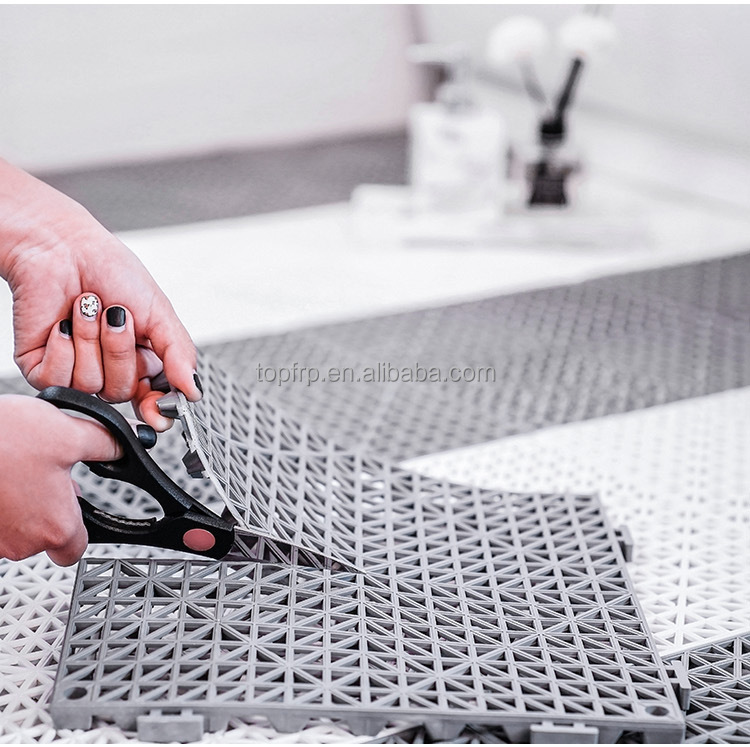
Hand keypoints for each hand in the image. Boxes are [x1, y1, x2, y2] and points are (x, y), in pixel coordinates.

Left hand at [0, 159, 201, 427]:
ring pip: (91, 385)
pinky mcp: (43, 369)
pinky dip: (64, 347)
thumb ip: (180, 355)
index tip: (158, 406)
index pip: (154, 403)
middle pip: (123, 392)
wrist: (64, 248)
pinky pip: (58, 380)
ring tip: (88, 308)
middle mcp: (110, 372)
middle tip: (116, 315)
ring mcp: (76, 373)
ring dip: (90, 340)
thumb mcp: (160, 313)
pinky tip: (63, 323)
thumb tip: (193, 390)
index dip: (156, 408)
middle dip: (120, 350)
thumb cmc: (111, 270)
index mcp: (143, 362)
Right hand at [0, 395, 121, 565]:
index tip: (75, 508)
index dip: (80, 529)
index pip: (76, 548)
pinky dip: (0, 503)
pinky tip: (2, 473)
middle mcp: (20, 542)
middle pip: (45, 539)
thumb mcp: (68, 432)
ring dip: (21, 506)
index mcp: (55, 525)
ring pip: (16, 530)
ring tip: (19, 469)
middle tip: (45, 477)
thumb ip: (106, 443)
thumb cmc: (2, 438)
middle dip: (47, 510)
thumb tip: (127, 444)